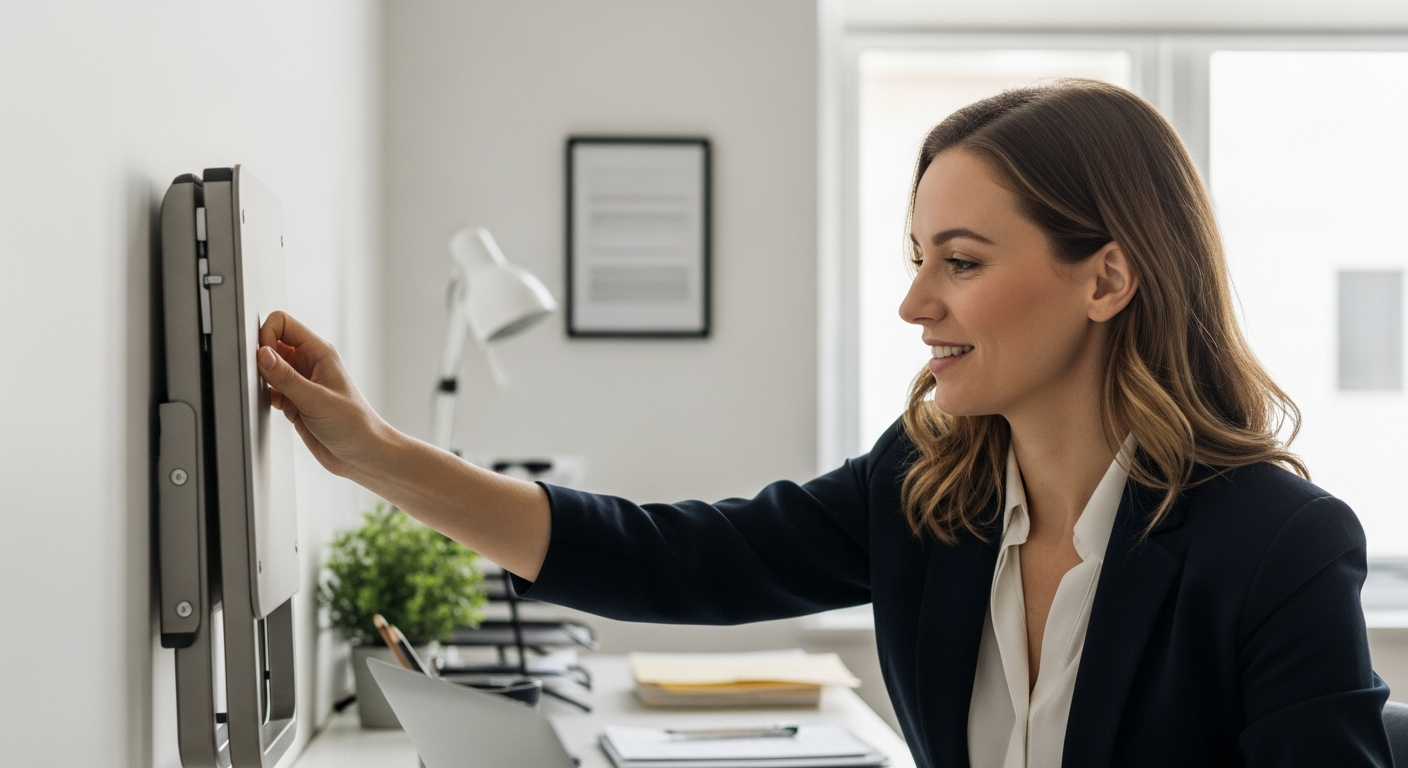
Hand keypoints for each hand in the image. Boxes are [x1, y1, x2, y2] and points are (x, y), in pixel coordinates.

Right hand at [256, 311, 388, 477]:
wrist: (363, 455)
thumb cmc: (354, 425)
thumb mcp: (315, 399)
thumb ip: (286, 377)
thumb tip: (262, 354)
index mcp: (319, 353)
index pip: (283, 323)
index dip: (267, 335)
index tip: (262, 357)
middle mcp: (309, 364)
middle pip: (272, 344)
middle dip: (261, 358)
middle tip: (264, 378)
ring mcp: (302, 383)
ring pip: (270, 368)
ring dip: (263, 378)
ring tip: (273, 395)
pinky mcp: (295, 402)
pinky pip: (271, 390)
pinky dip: (265, 395)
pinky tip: (273, 406)